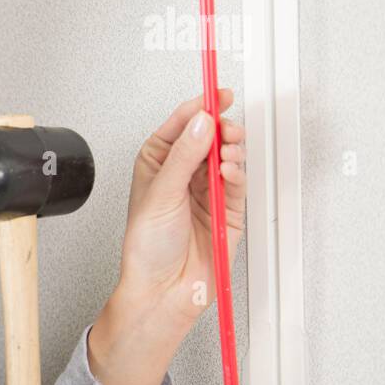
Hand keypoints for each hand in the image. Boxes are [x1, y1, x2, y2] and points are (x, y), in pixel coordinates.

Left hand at [115, 88, 246, 332]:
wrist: (162, 290)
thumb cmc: (146, 249)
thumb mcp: (160, 194)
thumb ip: (184, 156)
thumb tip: (201, 123)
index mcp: (157, 163)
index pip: (181, 125)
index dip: (200, 107)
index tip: (216, 93)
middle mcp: (183, 174)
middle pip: (210, 137)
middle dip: (221, 128)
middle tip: (226, 128)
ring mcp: (207, 191)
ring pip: (228, 156)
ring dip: (231, 149)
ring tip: (227, 152)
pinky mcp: (228, 210)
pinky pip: (239, 182)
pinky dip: (237, 172)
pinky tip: (229, 170)